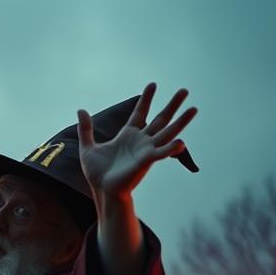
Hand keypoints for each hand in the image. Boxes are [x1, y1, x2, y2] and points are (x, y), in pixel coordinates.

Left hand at [77, 83, 196, 202]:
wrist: (101, 190)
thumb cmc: (97, 173)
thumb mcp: (88, 147)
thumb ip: (86, 129)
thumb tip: (81, 110)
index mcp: (128, 135)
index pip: (140, 112)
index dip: (146, 99)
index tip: (153, 84)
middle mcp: (141, 140)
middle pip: (161, 119)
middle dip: (172, 105)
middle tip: (185, 91)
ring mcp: (146, 150)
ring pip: (168, 132)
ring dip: (181, 121)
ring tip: (194, 108)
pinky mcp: (146, 161)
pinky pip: (161, 153)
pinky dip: (171, 148)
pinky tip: (181, 142)